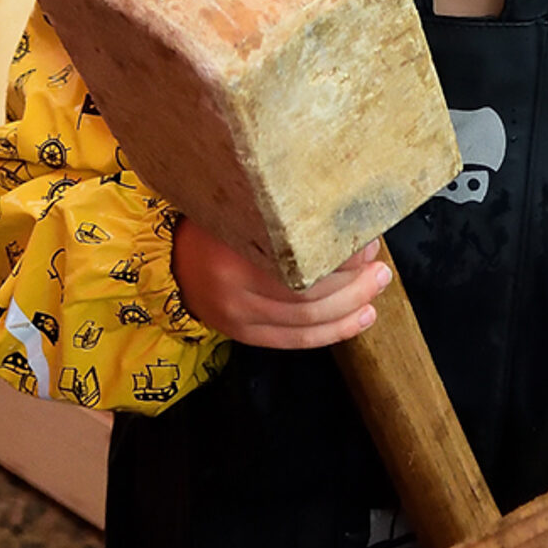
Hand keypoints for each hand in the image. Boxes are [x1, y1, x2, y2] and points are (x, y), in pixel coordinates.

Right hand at [172, 217, 390, 348]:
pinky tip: (361, 318)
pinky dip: (334, 332)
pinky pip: (296, 340)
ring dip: (350, 306)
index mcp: (229, 249)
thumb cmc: (209, 226)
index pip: (297, 264)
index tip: (364, 240)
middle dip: (353, 283)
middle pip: (308, 297)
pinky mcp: (244, 334)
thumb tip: (340, 215)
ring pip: (307, 322)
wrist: (168, 262)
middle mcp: (233, 289)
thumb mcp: (235, 207)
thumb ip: (277, 211)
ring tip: (376, 287)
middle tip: (378, 267)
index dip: (339, 257)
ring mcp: (238, 317)